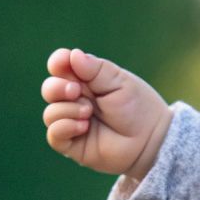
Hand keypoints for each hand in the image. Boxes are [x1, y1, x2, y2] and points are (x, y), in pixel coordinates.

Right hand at [42, 47, 173, 179]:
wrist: (151, 139)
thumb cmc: (137, 107)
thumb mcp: (118, 81)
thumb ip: (95, 69)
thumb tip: (72, 55)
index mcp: (85, 80)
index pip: (60, 67)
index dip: (57, 63)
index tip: (63, 62)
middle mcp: (75, 100)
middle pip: (49, 89)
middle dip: (58, 87)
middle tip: (76, 91)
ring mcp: (72, 122)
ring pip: (50, 113)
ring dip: (67, 109)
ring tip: (88, 113)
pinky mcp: (73, 144)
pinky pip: (54, 135)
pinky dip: (64, 127)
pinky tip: (83, 126)